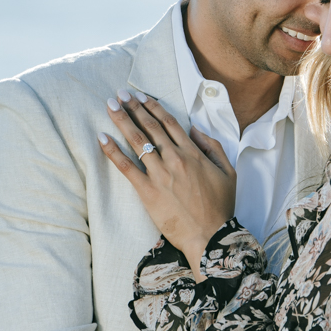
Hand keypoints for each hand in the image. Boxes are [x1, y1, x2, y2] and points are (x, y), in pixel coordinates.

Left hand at [98, 92, 235, 275]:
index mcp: (193, 153)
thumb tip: (195, 129)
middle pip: (150, 127)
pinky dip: (113, 151)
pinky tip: (102, 137)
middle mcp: (175, 159)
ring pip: (137, 141)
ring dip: (122, 120)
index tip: (141, 96)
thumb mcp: (228, 172)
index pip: (169, 123)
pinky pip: (127, 167)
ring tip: (110, 105)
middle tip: (120, 94)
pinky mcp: (148, 191)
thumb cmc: (220, 206)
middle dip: (133, 108)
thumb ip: (213, 147)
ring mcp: (160, 174)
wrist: (210, 236)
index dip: (153, 107)